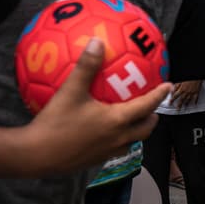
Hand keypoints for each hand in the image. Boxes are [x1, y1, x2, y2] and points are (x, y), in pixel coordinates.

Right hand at [26, 38, 171, 172]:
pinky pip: (114, 149)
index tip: (168, 86)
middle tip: (151, 107)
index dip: (159, 95)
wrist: (35, 156)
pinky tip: (104, 132)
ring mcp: (107, 152)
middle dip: (151, 117)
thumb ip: (86, 66)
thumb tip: (97, 42)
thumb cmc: (55, 124)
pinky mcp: (94, 161)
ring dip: (135, 130)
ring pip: (131, 141)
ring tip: (131, 119)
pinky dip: (117, 139)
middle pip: (145, 129)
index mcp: (117, 120)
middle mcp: (118, 138)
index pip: (147, 106)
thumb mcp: (70, 91)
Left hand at [169, 80, 201, 108]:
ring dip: (186, 104)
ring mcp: (192, 92)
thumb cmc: (188, 77)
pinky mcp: (197, 91)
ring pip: (188, 99)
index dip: (172, 100)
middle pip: (182, 99)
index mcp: (181, 89)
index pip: (175, 96)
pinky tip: (194, 104)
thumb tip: (172, 91)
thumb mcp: (179, 81)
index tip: (170, 103)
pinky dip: (195, 101)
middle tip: (177, 109)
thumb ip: (175, 86)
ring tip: (184, 107)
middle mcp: (186, 91)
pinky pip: (196, 98)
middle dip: (179, 105)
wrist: (195, 75)